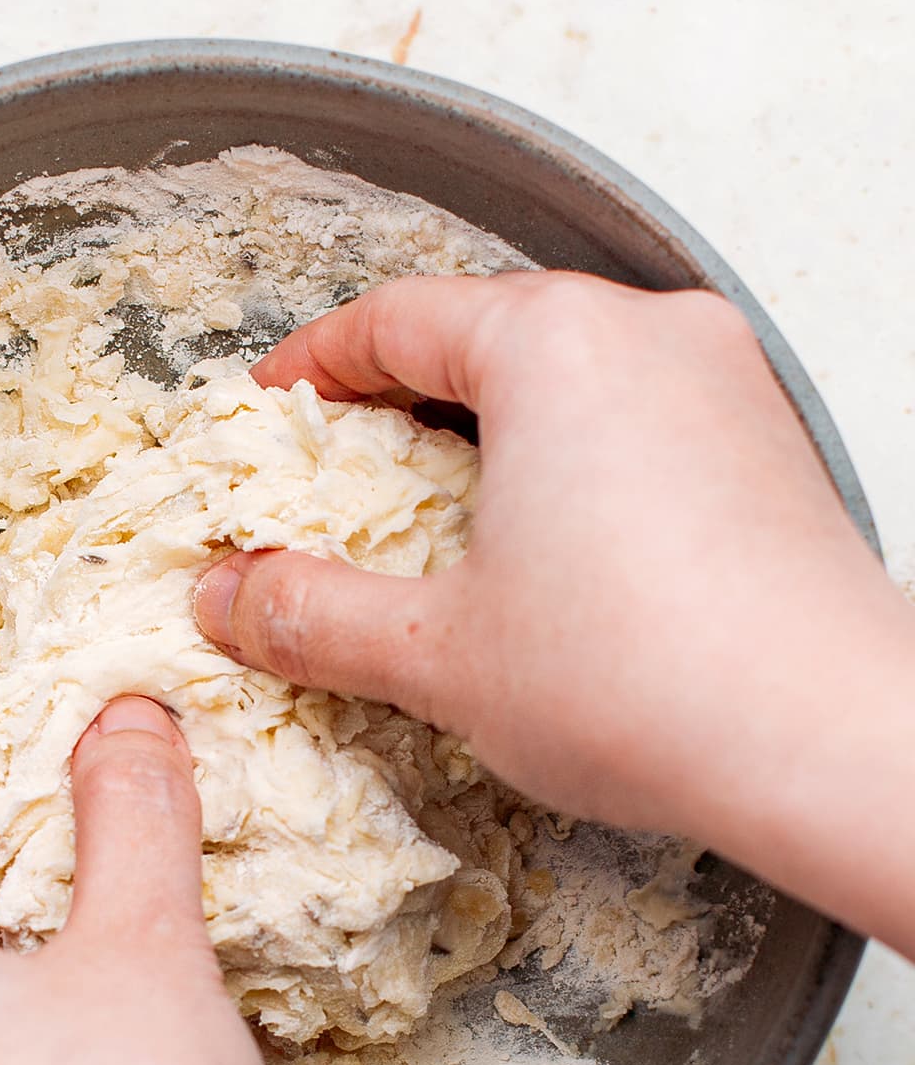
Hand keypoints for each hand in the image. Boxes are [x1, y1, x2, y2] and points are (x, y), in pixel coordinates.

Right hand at [195, 272, 914, 951]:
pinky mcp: (768, 448)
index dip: (314, 366)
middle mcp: (649, 334)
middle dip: (402, 400)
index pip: (396, 318)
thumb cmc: (651, 682)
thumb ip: (311, 613)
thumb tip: (232, 599)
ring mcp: (724, 384)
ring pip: (573, 376)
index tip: (274, 408)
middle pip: (489, 333)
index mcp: (554, 343)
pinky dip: (573, 462)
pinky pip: (640, 421)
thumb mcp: (435, 651)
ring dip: (493, 434)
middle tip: (339, 472)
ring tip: (436, 521)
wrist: (833, 746)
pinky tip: (546, 552)